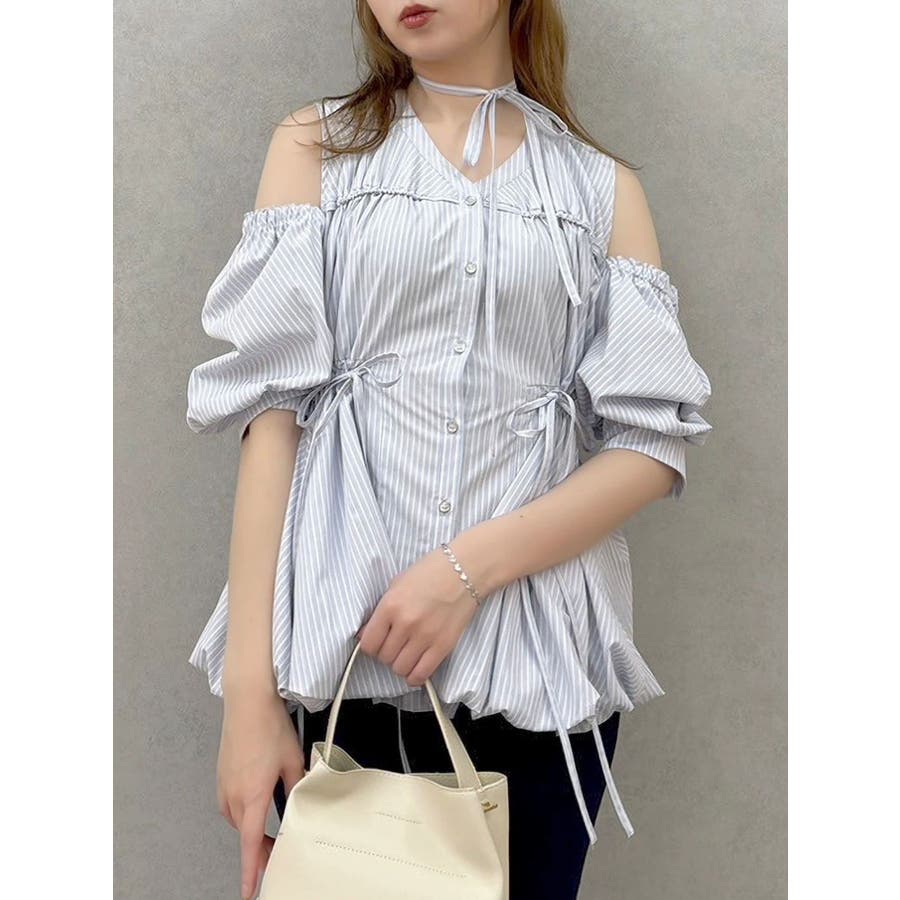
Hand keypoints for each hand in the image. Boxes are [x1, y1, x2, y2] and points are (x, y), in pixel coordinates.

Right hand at [217, 688, 304, 899]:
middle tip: (278, 854)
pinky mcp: (221, 774)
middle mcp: (233, 794)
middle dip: (259, 849)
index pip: (250, 844)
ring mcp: (224, 784)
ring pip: (237, 819)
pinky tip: (257, 801)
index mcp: (251, 795)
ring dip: (251, 827)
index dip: (252, 870)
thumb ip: (299, 786)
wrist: (247, 700)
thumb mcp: (293, 759)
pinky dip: (243, 810)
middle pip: (245, 833)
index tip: (252, 890)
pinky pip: (230, 803)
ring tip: (271, 830)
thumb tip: (304, 801)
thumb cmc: (269, 726)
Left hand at [356, 545, 481, 685]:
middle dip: (386, 653)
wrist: (466, 569)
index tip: (377, 641)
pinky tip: (416, 667)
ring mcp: (425, 636)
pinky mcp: (443, 646)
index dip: (370, 645)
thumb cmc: (430, 572)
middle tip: (394, 644)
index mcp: (390, 605)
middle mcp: (406, 623)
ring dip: (400, 663)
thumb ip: (380, 612)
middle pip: (384, 657)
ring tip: (407, 653)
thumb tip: (365, 635)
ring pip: (400, 668)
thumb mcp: (397, 585)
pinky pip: (421, 674)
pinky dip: (415, 676)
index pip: (368, 644)